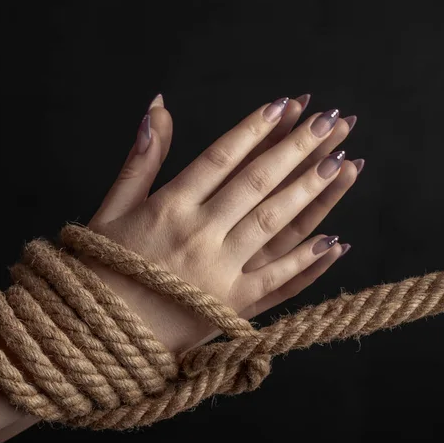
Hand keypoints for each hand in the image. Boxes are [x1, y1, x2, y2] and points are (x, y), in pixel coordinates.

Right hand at [84, 94, 362, 353]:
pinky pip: (278, 282)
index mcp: (168, 208)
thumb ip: (139, 159)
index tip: (287, 105)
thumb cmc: (101, 270)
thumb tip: (157, 106)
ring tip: (343, 163)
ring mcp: (221, 273)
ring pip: (275, 224)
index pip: (221, 158)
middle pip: (257, 183)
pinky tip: (335, 241)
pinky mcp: (233, 306)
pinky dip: (307, 263)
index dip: (255, 129)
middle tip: (330, 121)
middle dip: (297, 149)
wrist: (100, 337)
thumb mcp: (111, 210)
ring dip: (312, 193)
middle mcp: (200, 236)